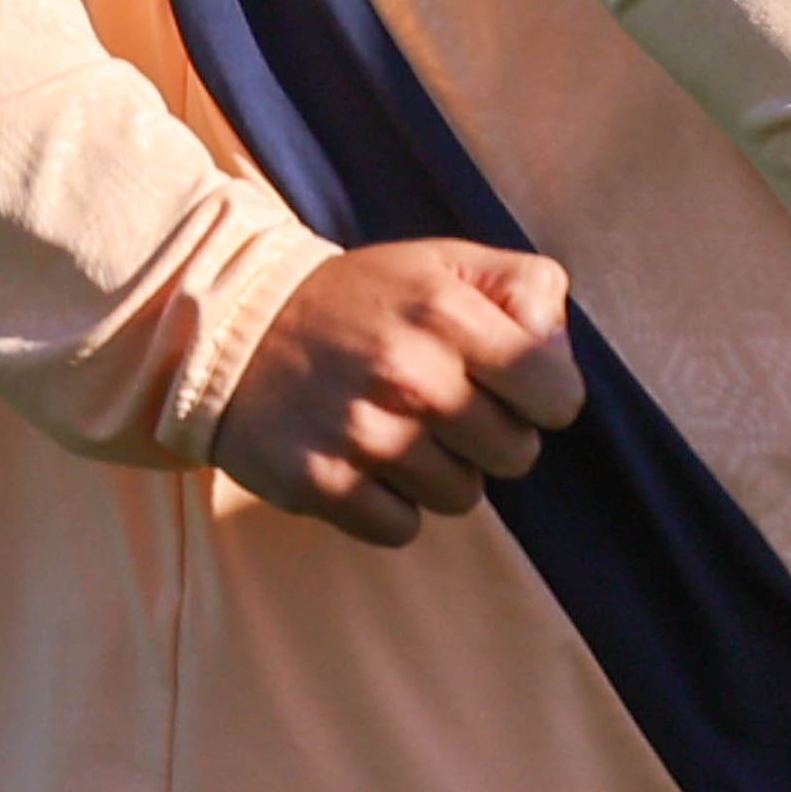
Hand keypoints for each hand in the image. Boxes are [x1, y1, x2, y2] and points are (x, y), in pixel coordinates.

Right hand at [211, 239, 586, 547]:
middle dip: (493, 436)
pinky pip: (401, 527)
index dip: (544, 396)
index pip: (557, 396)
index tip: (513, 387)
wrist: (232, 327)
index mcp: (450, 315)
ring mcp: (362, 434)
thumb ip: (527, 290)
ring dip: (442, 471)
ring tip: (401, 429)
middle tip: (447, 408)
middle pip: (516, 455)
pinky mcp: (318, 483)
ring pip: (463, 497)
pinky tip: (365, 462)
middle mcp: (409, 377)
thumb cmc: (362, 299)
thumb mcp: (449, 264)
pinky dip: (391, 505)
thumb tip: (558, 357)